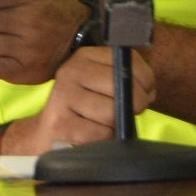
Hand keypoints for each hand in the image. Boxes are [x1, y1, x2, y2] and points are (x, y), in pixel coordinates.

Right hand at [1, 47, 156, 153]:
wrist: (49, 134)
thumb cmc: (86, 109)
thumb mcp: (103, 86)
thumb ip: (127, 81)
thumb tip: (147, 93)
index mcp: (85, 56)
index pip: (127, 60)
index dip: (146, 80)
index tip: (146, 92)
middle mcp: (71, 71)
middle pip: (121, 86)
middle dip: (136, 104)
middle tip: (129, 112)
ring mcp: (62, 96)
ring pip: (112, 112)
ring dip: (117, 125)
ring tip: (108, 125)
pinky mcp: (60, 123)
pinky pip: (101, 133)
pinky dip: (106, 139)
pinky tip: (96, 136)